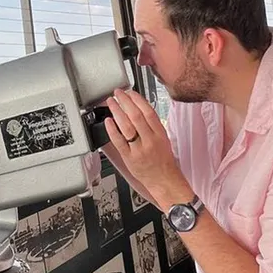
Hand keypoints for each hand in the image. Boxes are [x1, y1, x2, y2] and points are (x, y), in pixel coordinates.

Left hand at [102, 89, 192, 211]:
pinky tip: (108, 121)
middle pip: (136, 116)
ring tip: (111, 103)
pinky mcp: (129, 158)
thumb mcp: (163, 139)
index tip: (130, 92)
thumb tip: (138, 108)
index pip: (148, 112)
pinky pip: (119, 141)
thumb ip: (152, 125)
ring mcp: (139, 150)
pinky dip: (112, 130)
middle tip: (117, 93)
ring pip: (126, 126)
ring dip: (117, 112)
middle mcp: (150, 140)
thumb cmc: (163, 161)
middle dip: (125, 101)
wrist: (164, 180)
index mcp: (160, 134)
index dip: (138, 99)